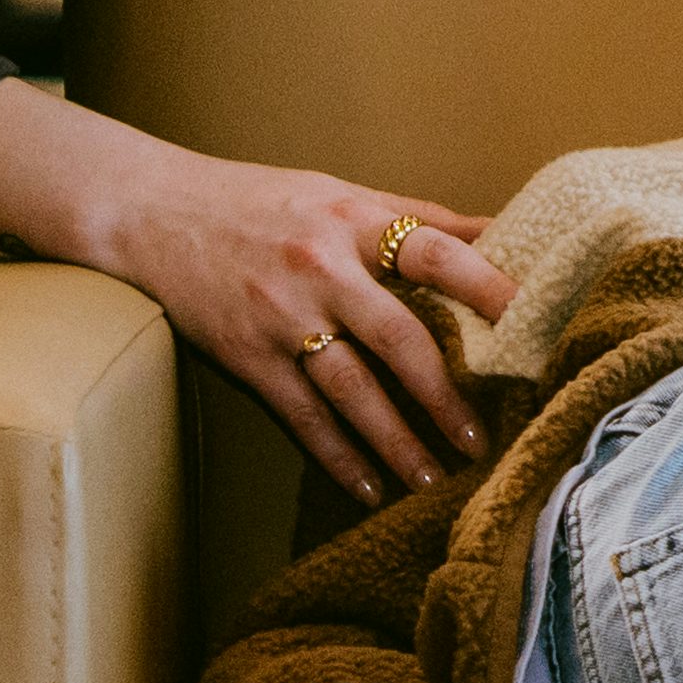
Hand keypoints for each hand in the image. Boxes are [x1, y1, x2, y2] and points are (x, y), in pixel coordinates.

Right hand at [0, 85, 519, 494]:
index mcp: (354, 221)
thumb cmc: (259, 201)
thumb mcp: (341, 195)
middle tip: (483, 438)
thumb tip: (503, 228)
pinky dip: (336, 455)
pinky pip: (299, 415)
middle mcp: (320, 268)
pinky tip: (366, 487)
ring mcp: (280, 315)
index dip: (487, 285)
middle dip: (444, 393)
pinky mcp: (245, 355)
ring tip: (433, 480)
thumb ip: (419, 217)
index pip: (436, 252)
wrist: (151, 212)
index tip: (530, 323)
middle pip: (398, 337)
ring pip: (350, 390)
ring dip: (396, 440)